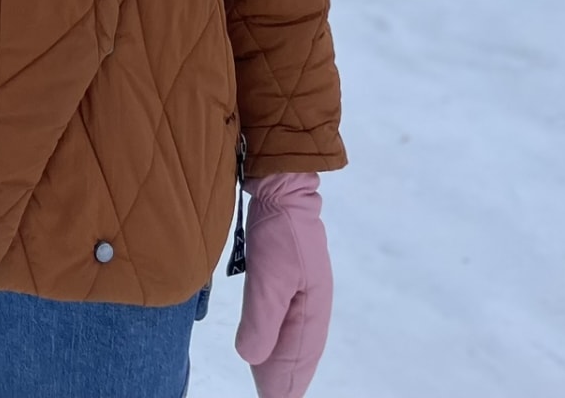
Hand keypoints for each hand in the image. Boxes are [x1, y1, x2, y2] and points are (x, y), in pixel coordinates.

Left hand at [235, 173, 331, 397]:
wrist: (283, 186)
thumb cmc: (278, 230)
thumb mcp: (268, 276)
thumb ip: (262, 319)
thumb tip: (251, 359)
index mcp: (313, 311)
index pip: (298, 360)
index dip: (283, 384)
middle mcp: (313, 307)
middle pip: (299, 354)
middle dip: (284, 379)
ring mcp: (305, 293)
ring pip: (294, 340)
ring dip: (281, 363)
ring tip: (268, 385)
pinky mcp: (292, 280)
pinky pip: (289, 324)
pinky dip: (279, 342)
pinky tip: (270, 347)